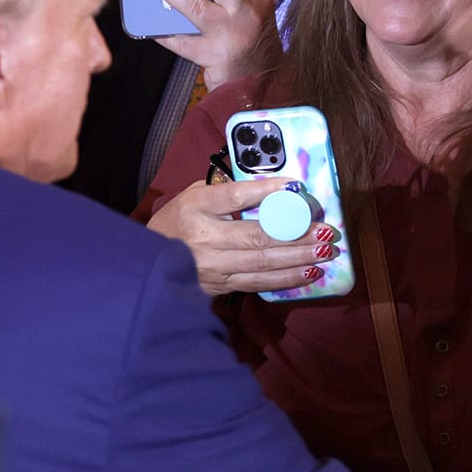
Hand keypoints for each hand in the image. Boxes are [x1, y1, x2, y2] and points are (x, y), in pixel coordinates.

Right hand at [146, 177, 337, 296]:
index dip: (267, 190)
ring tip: (325, 252)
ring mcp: (213, 266)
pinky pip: (258, 282)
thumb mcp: (192, 197)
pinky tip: (309, 272)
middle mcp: (205, 237)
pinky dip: (286, 278)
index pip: (235, 195)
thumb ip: (225, 191)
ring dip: (298, 258)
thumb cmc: (177, 222)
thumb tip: (269, 188)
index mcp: (196, 207)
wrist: (146, 262)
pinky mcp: (220, 286)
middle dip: (297, 234)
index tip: (296, 186)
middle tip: (326, 231)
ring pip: (262, 263)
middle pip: (257, 236)